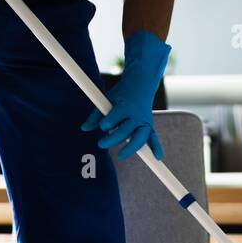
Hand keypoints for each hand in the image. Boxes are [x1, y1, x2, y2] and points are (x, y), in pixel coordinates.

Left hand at [81, 31, 170, 159]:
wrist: (141, 85)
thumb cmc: (121, 94)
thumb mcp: (107, 99)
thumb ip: (95, 114)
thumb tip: (84, 128)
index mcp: (126, 106)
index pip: (117, 116)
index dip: (109, 122)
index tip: (102, 126)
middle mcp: (137, 115)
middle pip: (127, 130)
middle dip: (114, 138)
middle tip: (100, 144)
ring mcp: (144, 121)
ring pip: (140, 137)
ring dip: (131, 147)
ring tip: (121, 156)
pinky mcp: (149, 126)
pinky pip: (153, 138)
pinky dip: (156, 147)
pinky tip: (157, 157)